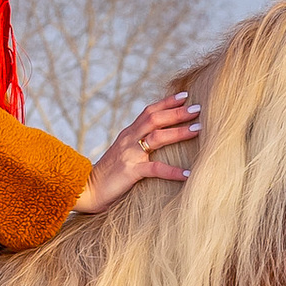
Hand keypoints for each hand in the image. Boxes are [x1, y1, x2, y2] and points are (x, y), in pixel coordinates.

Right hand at [73, 91, 201, 215]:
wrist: (87, 190)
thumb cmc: (109, 174)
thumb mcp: (123, 152)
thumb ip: (137, 143)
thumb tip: (158, 139)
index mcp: (128, 133)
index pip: (149, 111)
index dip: (166, 102)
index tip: (185, 96)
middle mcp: (129, 139)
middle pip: (155, 119)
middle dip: (177, 112)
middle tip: (198, 108)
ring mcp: (130, 154)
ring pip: (157, 137)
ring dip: (179, 132)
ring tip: (198, 130)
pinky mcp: (131, 171)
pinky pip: (156, 169)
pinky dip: (173, 171)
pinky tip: (187, 173)